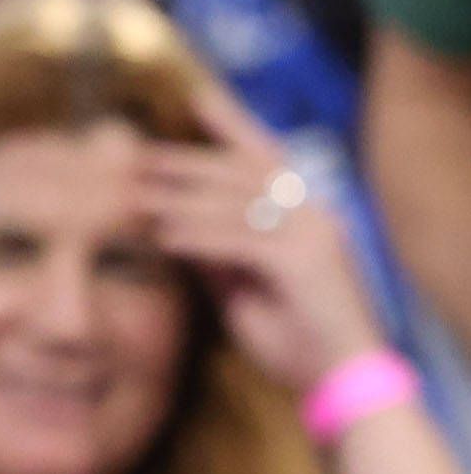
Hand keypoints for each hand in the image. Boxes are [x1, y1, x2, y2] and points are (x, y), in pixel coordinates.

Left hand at [138, 78, 387, 397]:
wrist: (339, 378)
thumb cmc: (294, 337)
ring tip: (133, 198)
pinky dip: (200, 238)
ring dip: (181, 199)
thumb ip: (218, 255)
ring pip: (239, 203)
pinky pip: (243, 242)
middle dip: (188, 162)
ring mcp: (315, 234)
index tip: (197, 95)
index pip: (266, 156)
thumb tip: (176, 228)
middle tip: (136, 154)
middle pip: (245, 172)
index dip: (233, 123)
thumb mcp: (242, 289)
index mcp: (306, 212)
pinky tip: (163, 239)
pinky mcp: (307, 263)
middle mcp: (316, 212)